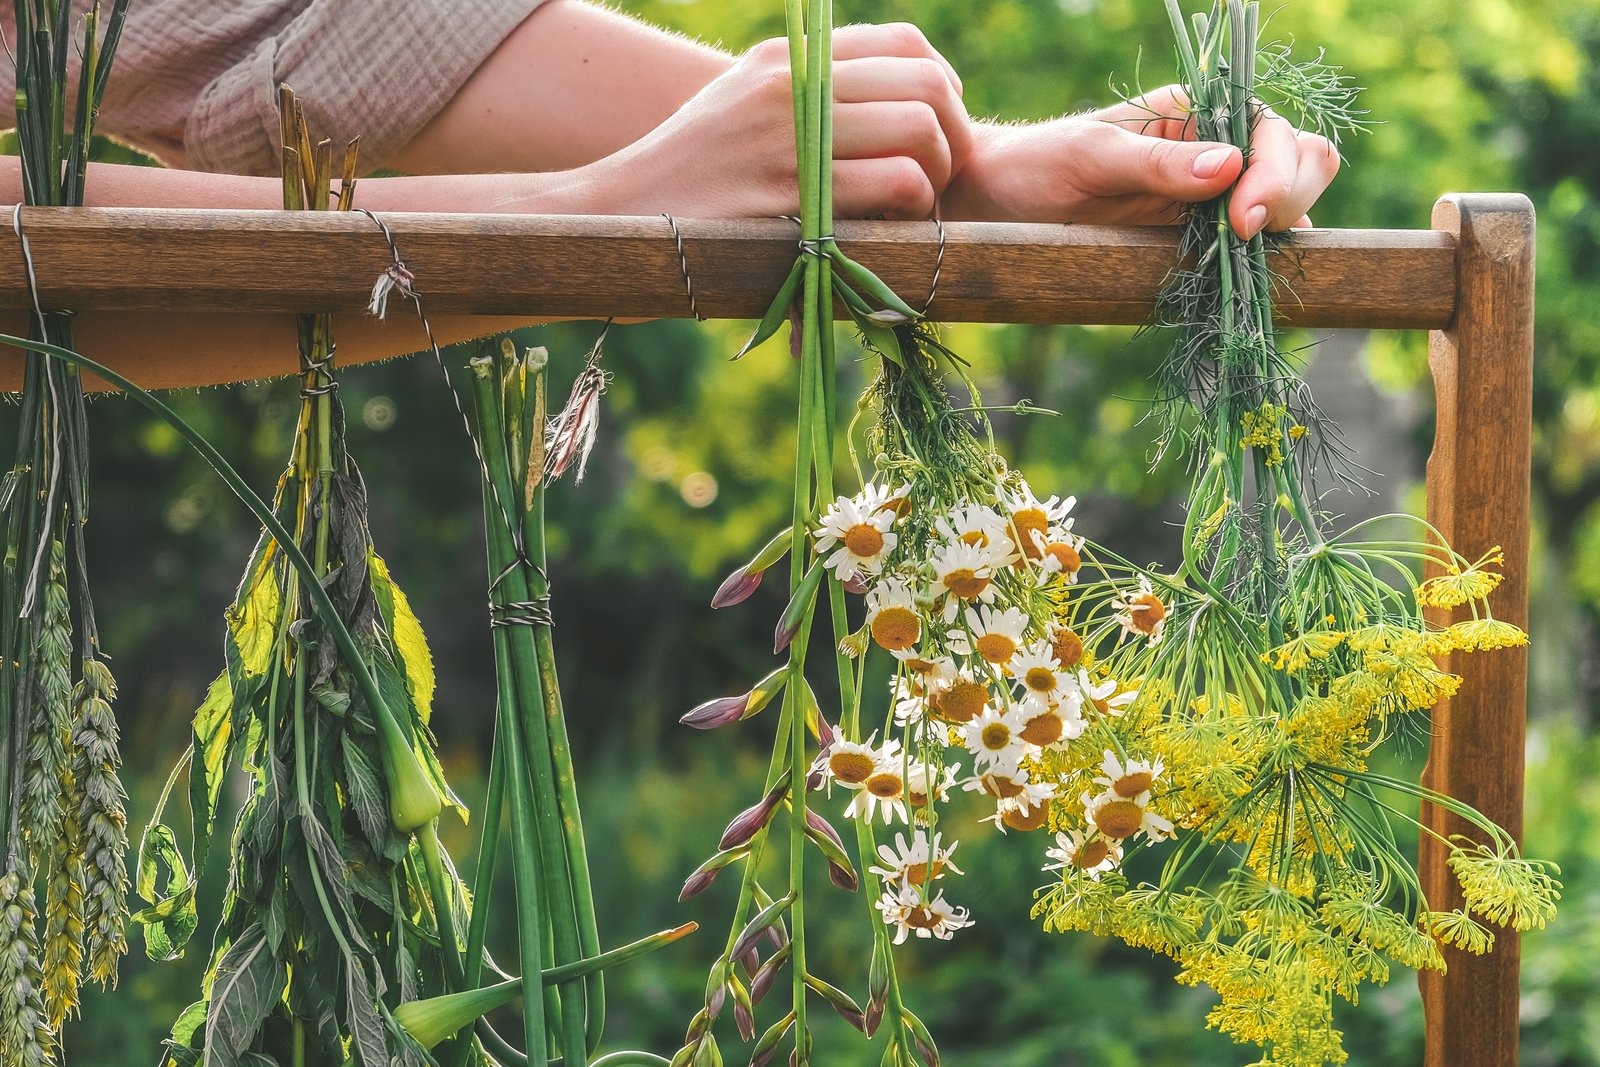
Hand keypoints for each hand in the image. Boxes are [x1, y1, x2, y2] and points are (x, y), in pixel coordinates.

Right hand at [588, 24, 971, 219]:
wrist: (619, 217)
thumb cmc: (688, 179)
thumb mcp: (739, 110)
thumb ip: (803, 99)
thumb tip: (880, 108)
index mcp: (787, 61)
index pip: (906, 45)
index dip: (944, 89)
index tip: (939, 133)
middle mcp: (793, 86)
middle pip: (926, 87)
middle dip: (954, 138)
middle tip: (940, 180)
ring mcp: (793, 138)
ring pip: (919, 133)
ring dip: (935, 178)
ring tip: (911, 211)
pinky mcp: (793, 195)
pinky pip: (893, 184)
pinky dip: (912, 211)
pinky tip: (888, 232)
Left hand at [941, 85, 1338, 235]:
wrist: (999, 203)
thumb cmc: (1037, 167)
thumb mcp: (1092, 157)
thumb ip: (1158, 163)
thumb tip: (1228, 166)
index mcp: (1197, 112)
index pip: (1272, 131)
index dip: (1274, 174)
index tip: (1240, 220)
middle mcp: (1215, 148)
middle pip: (1302, 160)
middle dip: (1288, 197)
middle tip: (1239, 238)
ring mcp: (1212, 195)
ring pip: (1289, 204)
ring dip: (1282, 229)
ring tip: (1238, 257)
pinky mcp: (1198, 237)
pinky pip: (1254, 247)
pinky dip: (1260, 260)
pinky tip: (1239, 275)